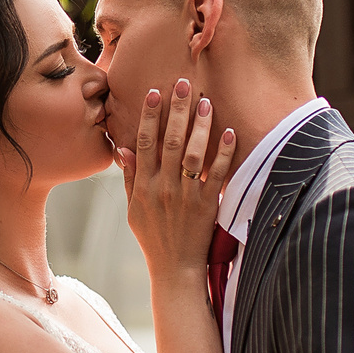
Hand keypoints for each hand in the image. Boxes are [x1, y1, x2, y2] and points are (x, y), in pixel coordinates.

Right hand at [118, 79, 237, 276]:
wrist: (174, 268)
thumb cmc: (153, 237)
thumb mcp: (134, 209)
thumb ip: (131, 178)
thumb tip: (123, 148)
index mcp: (144, 186)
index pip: (145, 143)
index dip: (150, 116)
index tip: (154, 92)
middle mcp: (163, 187)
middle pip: (169, 141)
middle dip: (176, 111)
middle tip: (183, 84)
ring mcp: (186, 195)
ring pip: (193, 154)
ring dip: (200, 126)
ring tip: (205, 102)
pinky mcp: (206, 205)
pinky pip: (216, 174)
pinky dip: (223, 153)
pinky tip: (229, 132)